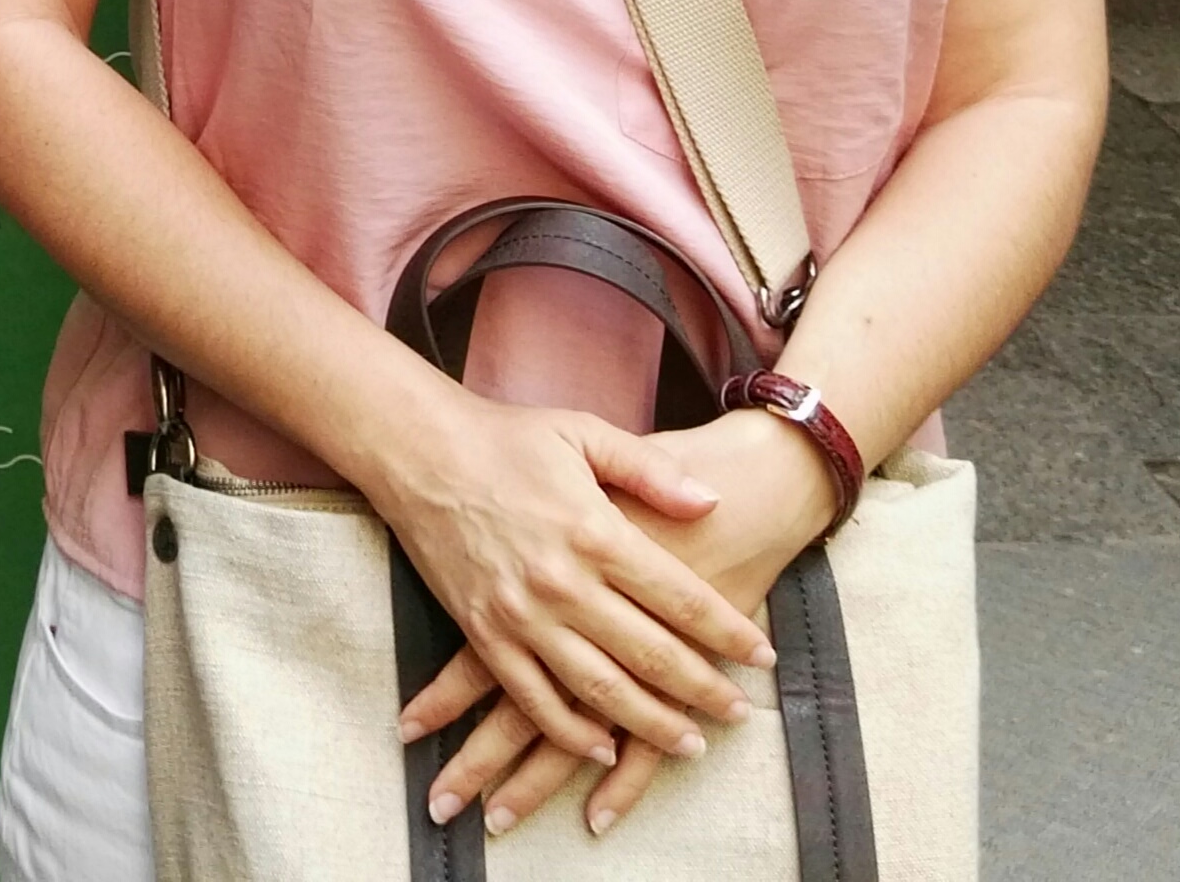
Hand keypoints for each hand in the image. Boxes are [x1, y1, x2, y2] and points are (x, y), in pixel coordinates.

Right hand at [403, 408, 835, 839]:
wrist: (417, 451)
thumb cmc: (507, 437)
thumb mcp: (585, 433)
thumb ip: (652, 471)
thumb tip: (711, 503)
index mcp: (595, 530)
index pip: (680, 597)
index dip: (728, 632)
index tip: (762, 655)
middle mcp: (562, 582)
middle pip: (649, 654)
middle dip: (702, 690)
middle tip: (738, 714)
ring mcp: (520, 615)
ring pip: (598, 689)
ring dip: (648, 724)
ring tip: (688, 743)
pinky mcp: (482, 634)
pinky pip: (532, 698)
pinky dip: (569, 731)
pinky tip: (601, 747)